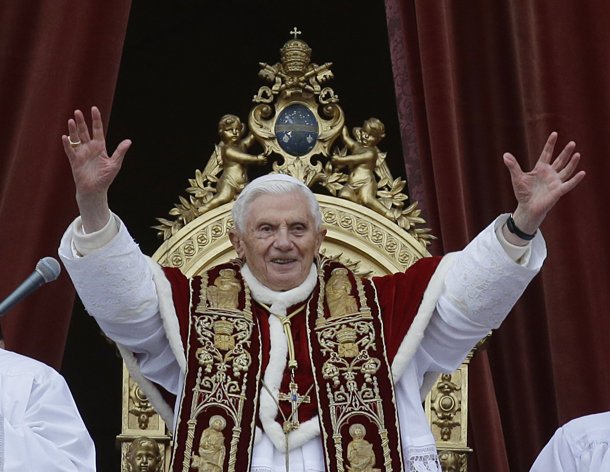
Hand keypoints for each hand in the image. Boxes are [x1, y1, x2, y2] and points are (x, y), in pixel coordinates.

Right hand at [62, 106, 131, 231]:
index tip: (94, 109)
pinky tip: (65, 137)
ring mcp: (81, 153)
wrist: (95, 190)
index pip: (97, 130)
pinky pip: (70, 151)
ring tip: (71, 120)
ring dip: (73, 130)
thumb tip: (129, 141)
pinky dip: (67, 144)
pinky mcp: (74, 161)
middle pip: (84, 132)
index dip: (96, 120)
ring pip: (76, 139)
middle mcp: (89, 148)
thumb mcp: (115, 164)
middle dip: (81, 122)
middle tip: (78, 111)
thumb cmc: (105, 178)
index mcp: (100, 147)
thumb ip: (120, 152)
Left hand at [503, 132, 584, 236]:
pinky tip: (582, 173)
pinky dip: (575, 179)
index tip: (554, 133)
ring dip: (572, 163)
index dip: (550, 144)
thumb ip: (513, 166)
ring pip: (566, 170)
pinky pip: (569, 184)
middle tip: (572, 142)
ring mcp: (555, 182)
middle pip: (560, 160)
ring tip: (577, 154)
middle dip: (565, 152)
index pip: (547, 153)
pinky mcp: (558, 191)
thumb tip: (505, 155)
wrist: (527, 208)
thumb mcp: (517, 177)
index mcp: (540, 168)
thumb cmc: (523, 193)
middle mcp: (550, 173)